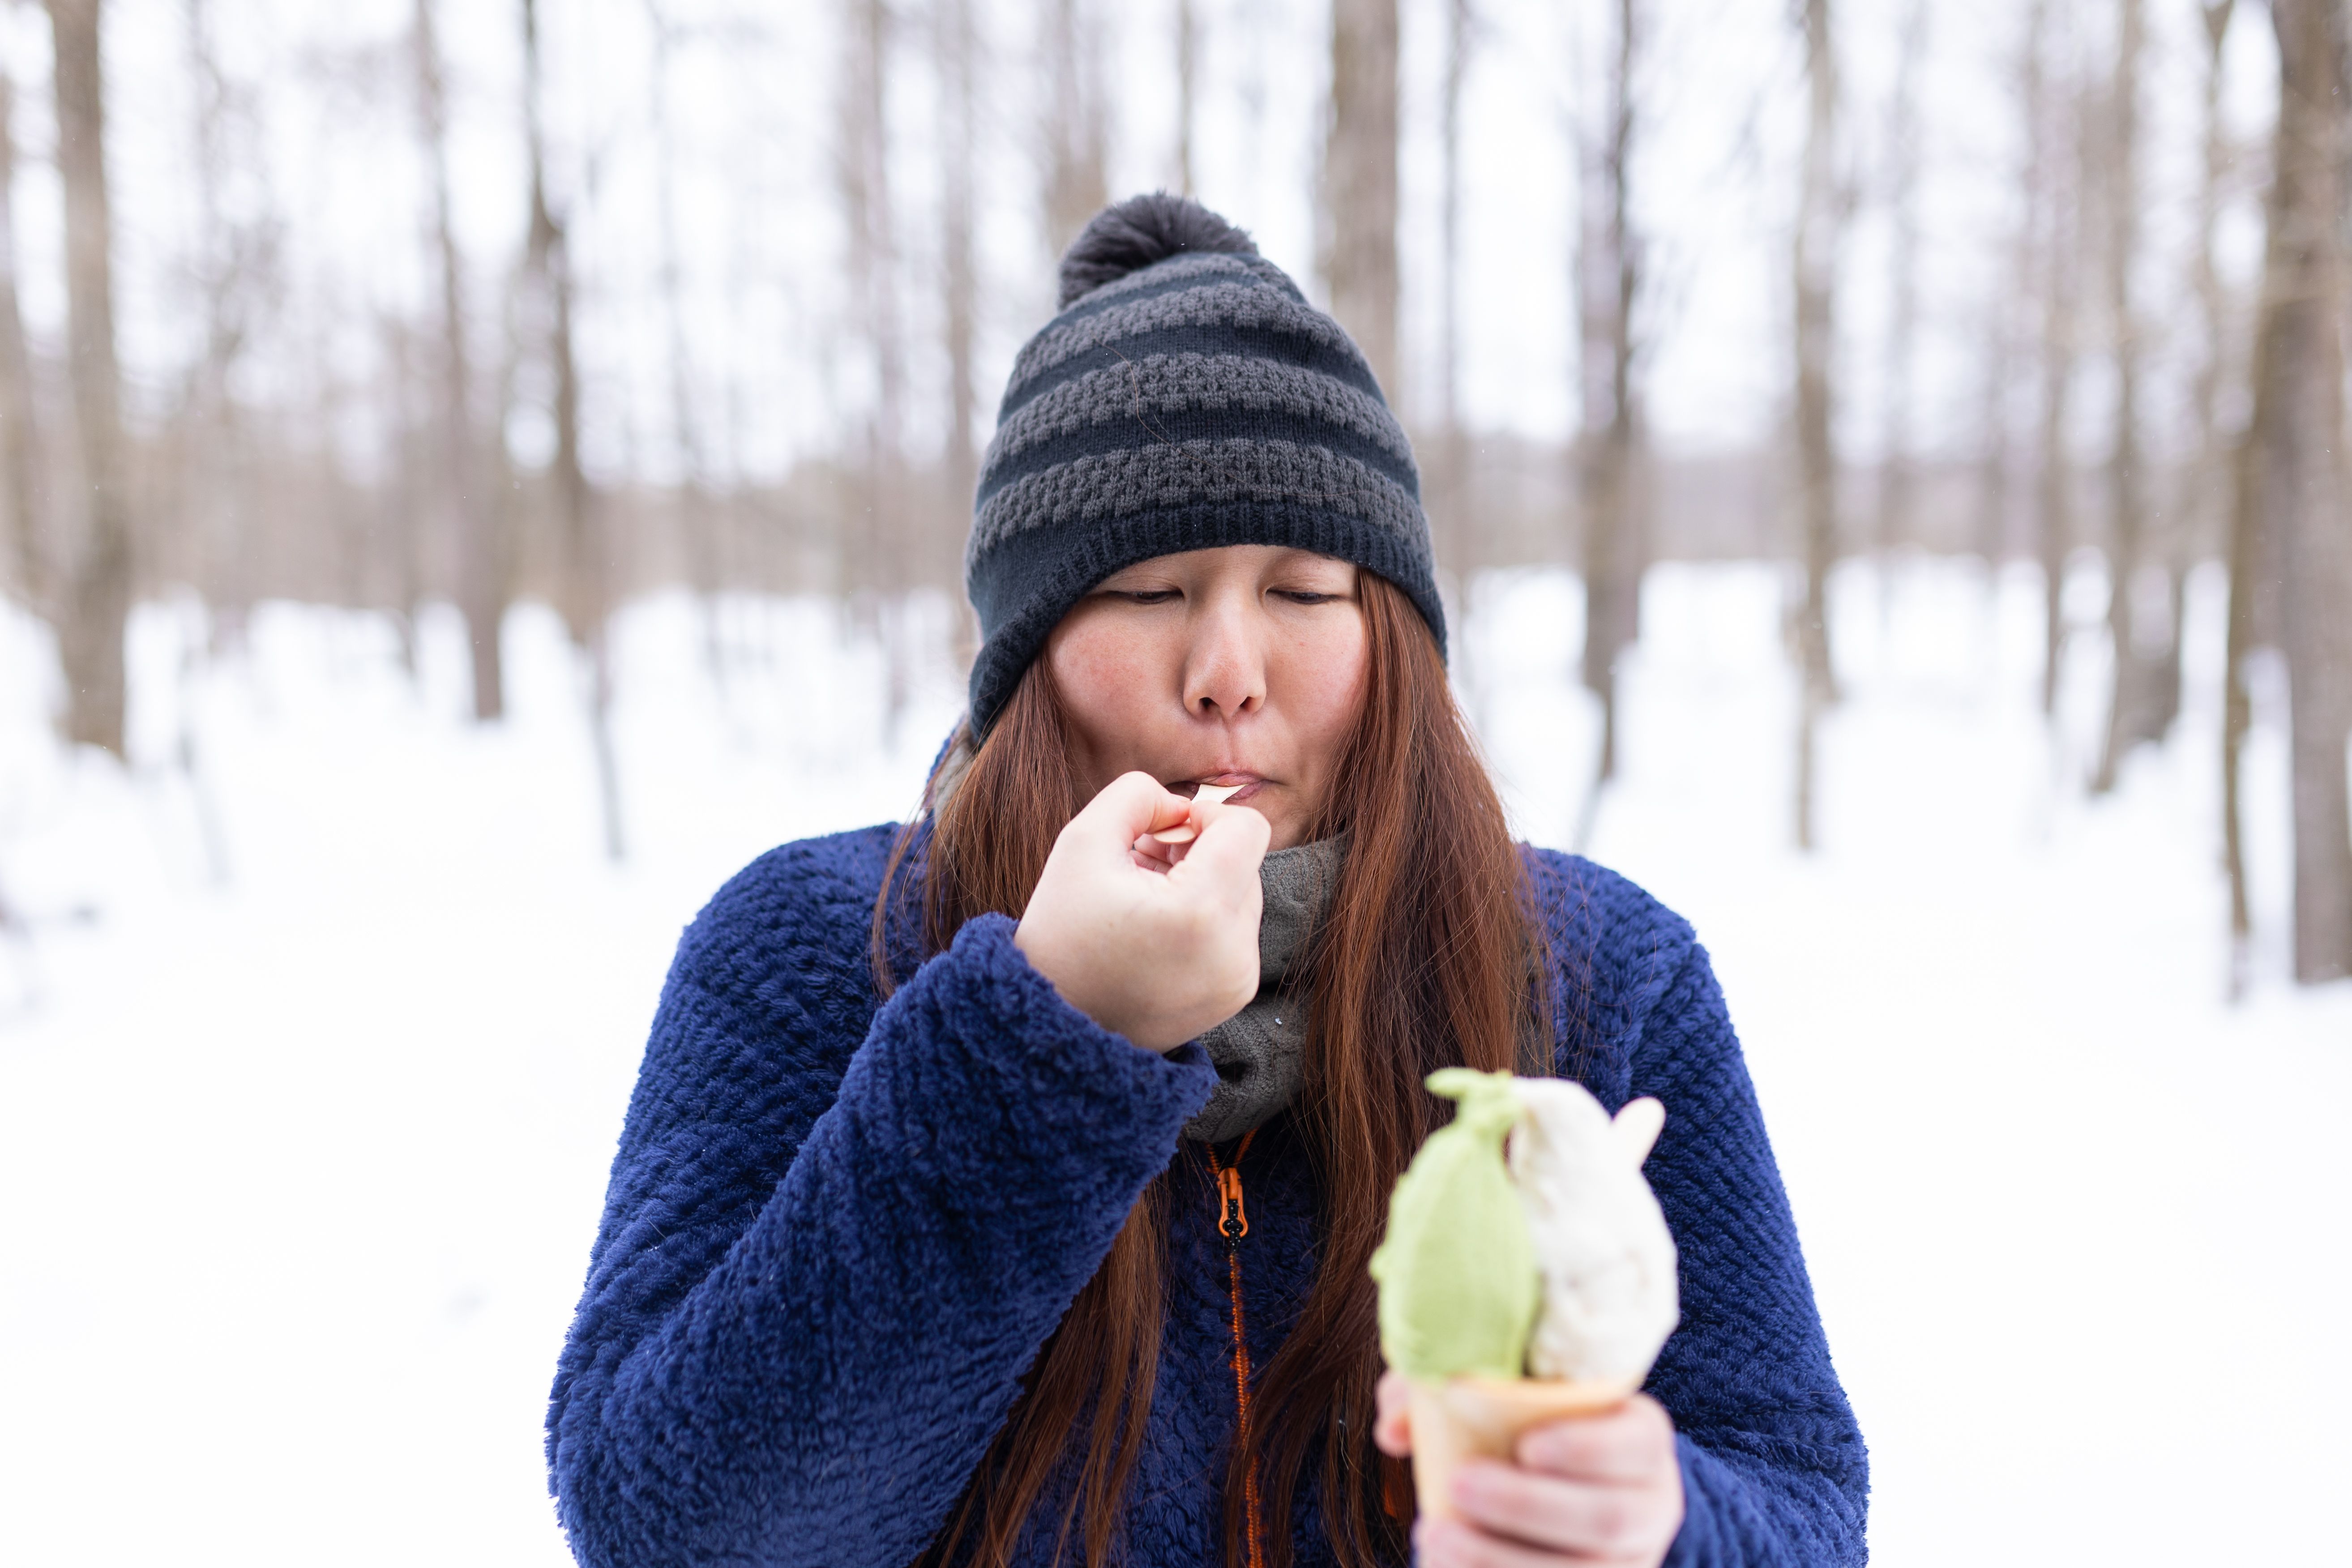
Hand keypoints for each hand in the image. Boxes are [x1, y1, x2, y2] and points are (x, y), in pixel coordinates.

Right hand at [1013, 771, 1269, 1050]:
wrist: (1053, 1025)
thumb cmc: (1062, 931)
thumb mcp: (1082, 841)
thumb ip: (1137, 795)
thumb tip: (1182, 806)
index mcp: (1201, 911)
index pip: (1247, 828)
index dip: (1204, 815)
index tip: (1161, 833)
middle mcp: (1234, 950)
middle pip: (1245, 861)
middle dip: (1198, 852)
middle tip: (1141, 864)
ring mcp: (1238, 978)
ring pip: (1242, 895)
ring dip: (1200, 884)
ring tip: (1143, 899)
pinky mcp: (1234, 995)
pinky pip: (1236, 933)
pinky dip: (1203, 922)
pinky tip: (1155, 930)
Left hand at [1374, 1370, 1683, 1565]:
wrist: (1573, 1490)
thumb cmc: (1532, 1429)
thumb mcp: (1506, 1395)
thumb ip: (1446, 1390)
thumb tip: (1393, 1428)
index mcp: (1641, 1437)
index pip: (1636, 1442)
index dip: (1587, 1448)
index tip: (1526, 1446)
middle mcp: (1651, 1504)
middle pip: (1606, 1516)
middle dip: (1527, 1505)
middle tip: (1458, 1483)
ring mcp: (1632, 1560)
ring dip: (1502, 1559)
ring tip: (1435, 1536)